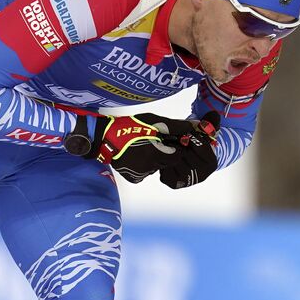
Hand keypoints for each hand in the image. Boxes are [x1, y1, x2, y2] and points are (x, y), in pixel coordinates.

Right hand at [66, 111, 219, 185]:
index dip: (174, 147)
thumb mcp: (154, 122)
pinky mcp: (133, 178)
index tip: (166, 140)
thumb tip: (195, 127)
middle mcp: (150, 167)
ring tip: (143, 147)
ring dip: (155, 159)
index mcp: (156, 153)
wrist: (104, 138)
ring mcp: (141, 174)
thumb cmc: (130, 126)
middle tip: (153, 142)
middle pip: (168, 163)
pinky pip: (146, 173)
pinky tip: (136, 155)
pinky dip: (144, 165)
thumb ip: (176, 127)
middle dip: (165, 153)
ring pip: (157, 168)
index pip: (177, 155)